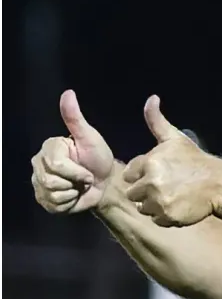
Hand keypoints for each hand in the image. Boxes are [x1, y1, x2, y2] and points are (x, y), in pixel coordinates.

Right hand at [31, 90, 114, 212]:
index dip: (77, 172)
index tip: (88, 169)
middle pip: (52, 181)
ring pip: (53, 194)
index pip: (56, 165)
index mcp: (49, 148)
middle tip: (84, 178)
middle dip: (76, 182)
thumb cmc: (99, 158)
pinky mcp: (44, 200)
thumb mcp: (90, 137)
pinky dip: (69, 203)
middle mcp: (39, 164)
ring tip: (79, 186)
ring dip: (73, 193)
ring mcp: (39, 183)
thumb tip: (68, 93)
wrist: (106, 182)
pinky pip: (54, 206)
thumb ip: (75, 118)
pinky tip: (74, 195)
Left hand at [123, 95, 219, 226]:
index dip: (143, 175)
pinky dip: (166, 216)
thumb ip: (156, 121)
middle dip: (147, 191)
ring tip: (173, 196)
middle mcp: (151, 182)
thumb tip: (152, 98)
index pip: (130, 175)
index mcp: (149, 162)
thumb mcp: (175, 139)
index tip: (160, 174)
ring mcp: (159, 201)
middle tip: (167, 187)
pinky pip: (156, 220)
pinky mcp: (167, 216)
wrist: (219, 184)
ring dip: (155, 205)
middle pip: (134, 193)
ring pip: (144, 208)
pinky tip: (178, 206)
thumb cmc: (195, 161)